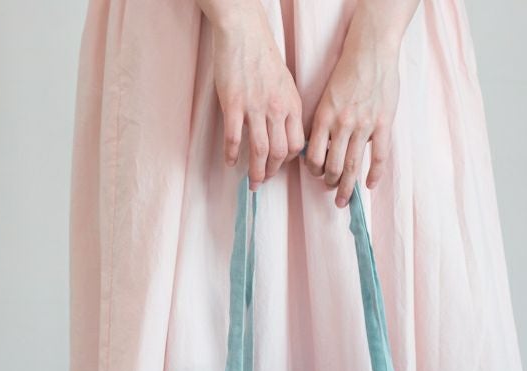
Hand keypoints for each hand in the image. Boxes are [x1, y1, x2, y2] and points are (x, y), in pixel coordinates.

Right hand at [205, 1, 304, 188]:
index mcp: (291, 104)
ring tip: (251, 183)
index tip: (279, 165)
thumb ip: (286, 109)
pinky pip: (233, 137)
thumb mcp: (285, 84)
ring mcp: (255, 107)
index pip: (296, 144)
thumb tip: (284, 133)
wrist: (243, 31)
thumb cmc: (263, 56)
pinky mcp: (233, 103)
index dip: (288, 161)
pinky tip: (229, 161)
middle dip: (271, 172)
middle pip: (279, 152)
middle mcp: (276, 108)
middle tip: (263, 180)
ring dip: (255, 171)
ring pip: (259, 150)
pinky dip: (231, 153)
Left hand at [305, 0, 416, 205]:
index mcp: (324, 117)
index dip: (313, 171)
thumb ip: (325, 122)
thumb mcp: (327, 97)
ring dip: (346, 187)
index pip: (313, 156)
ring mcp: (364, 125)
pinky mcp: (383, 123)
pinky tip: (369, 185)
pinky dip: (374, 174)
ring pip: (353, 166)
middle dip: (330, 184)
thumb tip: (323, 147)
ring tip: (343, 199)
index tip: (316, 174)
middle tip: (331, 191)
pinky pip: (379, 156)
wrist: (371, 51)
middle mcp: (342, 125)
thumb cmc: (347, 71)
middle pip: (333, 166)